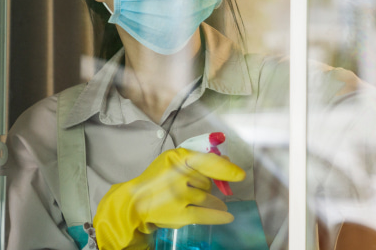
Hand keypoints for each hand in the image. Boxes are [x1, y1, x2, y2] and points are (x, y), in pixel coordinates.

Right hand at [93, 148, 245, 249]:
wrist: (135, 202)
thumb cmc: (157, 179)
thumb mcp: (174, 161)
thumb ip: (199, 160)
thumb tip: (228, 163)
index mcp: (177, 158)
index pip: (206, 162)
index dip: (225, 169)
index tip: (240, 175)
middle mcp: (177, 176)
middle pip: (207, 181)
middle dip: (204, 185)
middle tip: (189, 187)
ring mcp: (177, 196)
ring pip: (207, 197)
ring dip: (208, 199)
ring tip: (192, 199)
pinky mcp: (178, 214)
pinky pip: (205, 214)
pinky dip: (218, 216)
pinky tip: (227, 216)